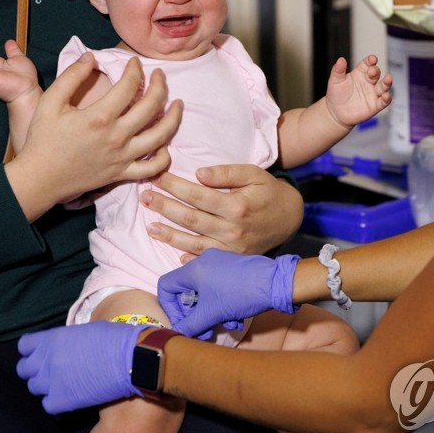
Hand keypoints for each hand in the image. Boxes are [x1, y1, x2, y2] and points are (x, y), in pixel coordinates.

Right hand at [5, 54, 182, 217]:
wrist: (40, 178)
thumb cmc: (42, 139)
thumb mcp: (50, 102)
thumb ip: (72, 76)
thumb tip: (91, 57)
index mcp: (100, 117)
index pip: (129, 86)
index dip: (136, 70)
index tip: (135, 62)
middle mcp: (117, 137)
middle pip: (151, 107)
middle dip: (160, 86)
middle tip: (160, 75)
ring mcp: (123, 157)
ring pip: (160, 137)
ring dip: (173, 118)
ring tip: (178, 104)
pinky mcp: (122, 174)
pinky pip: (152, 168)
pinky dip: (164, 157)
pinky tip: (165, 144)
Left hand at [17, 322, 143, 413]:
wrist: (130, 358)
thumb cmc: (113, 339)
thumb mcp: (83, 331)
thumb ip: (65, 340)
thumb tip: (61, 348)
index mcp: (51, 339)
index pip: (24, 346)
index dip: (32, 350)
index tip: (40, 353)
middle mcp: (46, 360)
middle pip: (24, 369)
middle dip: (34, 369)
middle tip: (49, 370)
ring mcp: (51, 381)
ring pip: (33, 387)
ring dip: (45, 385)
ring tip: (61, 383)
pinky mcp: (61, 400)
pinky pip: (46, 404)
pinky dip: (54, 402)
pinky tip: (67, 396)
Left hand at [143, 164, 302, 257]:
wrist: (289, 218)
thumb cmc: (268, 192)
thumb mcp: (253, 174)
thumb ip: (227, 173)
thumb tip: (199, 173)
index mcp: (236, 206)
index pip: (197, 195)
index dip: (174, 186)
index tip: (157, 176)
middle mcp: (232, 229)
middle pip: (190, 218)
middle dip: (164, 207)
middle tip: (144, 197)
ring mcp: (231, 248)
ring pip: (193, 242)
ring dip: (168, 235)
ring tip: (149, 227)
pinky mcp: (232, 259)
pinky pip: (206, 260)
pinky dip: (189, 260)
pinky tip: (173, 254)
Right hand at [158, 248, 298, 338]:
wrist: (276, 283)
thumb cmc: (242, 293)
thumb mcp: (212, 313)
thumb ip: (191, 325)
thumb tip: (177, 334)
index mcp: (193, 269)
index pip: (166, 286)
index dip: (169, 308)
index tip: (182, 323)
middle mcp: (204, 262)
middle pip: (186, 292)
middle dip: (194, 316)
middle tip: (203, 332)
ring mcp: (220, 264)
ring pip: (205, 294)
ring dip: (211, 314)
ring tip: (225, 326)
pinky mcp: (233, 269)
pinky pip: (219, 289)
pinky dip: (223, 306)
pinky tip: (237, 319)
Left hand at [324, 55, 391, 126]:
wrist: (335, 113)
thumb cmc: (336, 95)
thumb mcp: (335, 81)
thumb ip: (338, 70)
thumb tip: (340, 59)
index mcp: (359, 73)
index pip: (367, 64)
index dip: (371, 60)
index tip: (372, 59)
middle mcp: (368, 82)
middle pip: (376, 73)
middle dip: (375, 71)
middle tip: (372, 71)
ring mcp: (372, 93)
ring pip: (383, 86)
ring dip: (387, 82)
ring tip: (388, 78)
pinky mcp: (375, 105)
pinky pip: (383, 101)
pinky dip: (386, 98)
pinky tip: (386, 96)